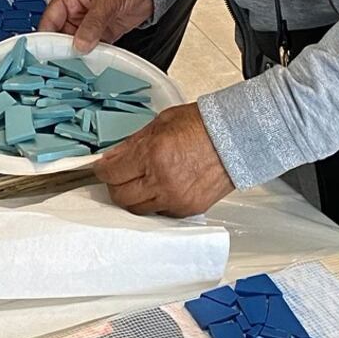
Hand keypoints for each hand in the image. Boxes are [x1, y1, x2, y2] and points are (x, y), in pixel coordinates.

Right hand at [40, 0, 153, 53]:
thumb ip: (93, 22)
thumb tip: (81, 43)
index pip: (50, 20)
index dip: (46, 37)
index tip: (47, 53)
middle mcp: (76, 11)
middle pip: (61, 36)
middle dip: (63, 50)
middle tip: (64, 63)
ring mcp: (89, 24)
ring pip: (76, 44)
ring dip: (78, 55)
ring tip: (79, 65)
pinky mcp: (102, 34)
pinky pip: (93, 49)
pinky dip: (93, 57)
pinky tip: (94, 63)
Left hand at [94, 102, 233, 218]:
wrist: (235, 138)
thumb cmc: (202, 126)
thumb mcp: (160, 123)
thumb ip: (132, 143)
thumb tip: (112, 158)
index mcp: (153, 154)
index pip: (111, 173)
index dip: (103, 170)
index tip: (103, 168)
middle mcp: (162, 180)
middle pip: (121, 196)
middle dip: (116, 185)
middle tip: (120, 176)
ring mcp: (175, 198)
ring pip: (138, 210)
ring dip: (134, 197)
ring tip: (141, 183)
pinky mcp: (188, 209)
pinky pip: (160, 214)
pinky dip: (156, 204)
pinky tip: (160, 189)